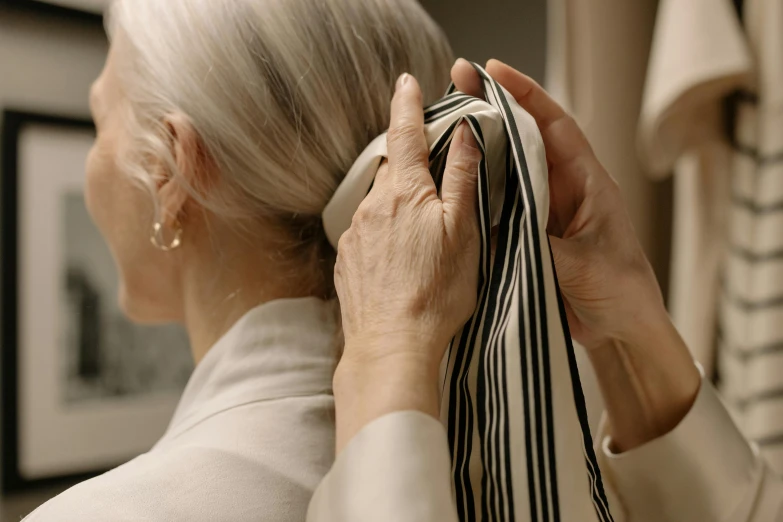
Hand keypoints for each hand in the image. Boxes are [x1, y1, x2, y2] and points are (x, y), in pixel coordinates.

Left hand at [332, 73, 480, 450]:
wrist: (391, 346)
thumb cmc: (437, 293)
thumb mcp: (463, 231)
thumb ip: (462, 178)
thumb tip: (465, 131)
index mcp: (403, 192)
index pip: (404, 133)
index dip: (407, 104)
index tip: (407, 81)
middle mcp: (372, 205)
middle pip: (391, 168)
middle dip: (409, 163)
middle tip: (432, 176)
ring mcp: (355, 234)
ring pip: (378, 202)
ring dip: (398, 203)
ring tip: (422, 233)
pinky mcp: (347, 260)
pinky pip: (367, 231)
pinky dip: (384, 232)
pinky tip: (402, 259)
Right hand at [452, 59, 699, 450]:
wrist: (622, 332)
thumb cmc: (620, 291)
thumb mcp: (581, 264)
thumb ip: (539, 242)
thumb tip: (496, 225)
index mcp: (587, 183)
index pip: (554, 126)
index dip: (525, 94)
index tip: (493, 71)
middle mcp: (564, 191)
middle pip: (526, 140)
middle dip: (494, 111)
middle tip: (457, 87)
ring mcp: (545, 212)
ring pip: (510, 170)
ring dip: (483, 150)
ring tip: (447, 129)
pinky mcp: (530, 236)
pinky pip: (501, 206)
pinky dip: (479, 193)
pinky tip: (454, 185)